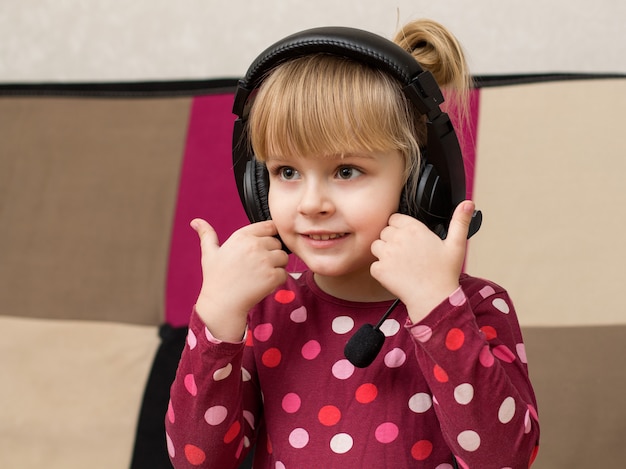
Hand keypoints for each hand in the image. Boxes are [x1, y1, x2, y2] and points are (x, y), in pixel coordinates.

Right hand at [191, 219, 288, 341]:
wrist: (221, 304)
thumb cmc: (215, 279)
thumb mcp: (209, 253)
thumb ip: (207, 235)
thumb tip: (195, 221)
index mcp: (242, 236)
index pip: (269, 226)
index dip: (269, 237)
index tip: (262, 248)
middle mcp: (254, 245)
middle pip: (277, 243)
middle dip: (271, 254)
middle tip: (257, 267)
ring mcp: (264, 260)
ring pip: (283, 258)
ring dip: (276, 267)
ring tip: (260, 276)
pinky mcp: (272, 276)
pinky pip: (284, 274)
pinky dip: (277, 281)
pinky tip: (262, 285)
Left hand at [370, 201, 475, 322]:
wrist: (434, 298)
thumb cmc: (444, 274)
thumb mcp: (457, 244)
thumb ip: (460, 221)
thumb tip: (467, 204)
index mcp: (414, 229)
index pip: (394, 218)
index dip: (400, 227)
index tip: (407, 238)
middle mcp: (398, 238)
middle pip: (384, 231)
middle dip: (392, 240)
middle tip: (406, 254)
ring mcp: (387, 254)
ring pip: (376, 246)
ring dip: (383, 253)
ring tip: (399, 263)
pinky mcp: (379, 269)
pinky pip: (373, 265)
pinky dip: (381, 271)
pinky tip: (395, 275)